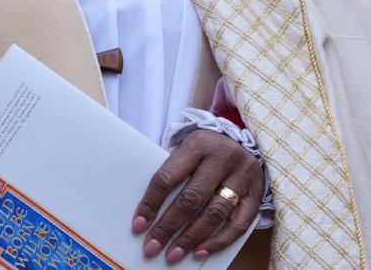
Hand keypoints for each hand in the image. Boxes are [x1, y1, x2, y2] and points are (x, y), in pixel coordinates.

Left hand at [132, 129, 263, 262]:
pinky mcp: (257, 193)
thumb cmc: (204, 149)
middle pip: (191, 198)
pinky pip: (239, 223)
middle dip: (169, 227)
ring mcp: (243, 176)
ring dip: (192, 238)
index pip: (168, 178)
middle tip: (153, 246)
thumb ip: (171, 174)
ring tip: (174, 254)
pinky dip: (219, 240)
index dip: (151, 204)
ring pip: (215, 213)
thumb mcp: (185, 150)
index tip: (138, 226)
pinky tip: (201, 251)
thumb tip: (147, 213)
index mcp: (197, 144)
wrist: (240, 140)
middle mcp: (222, 158)